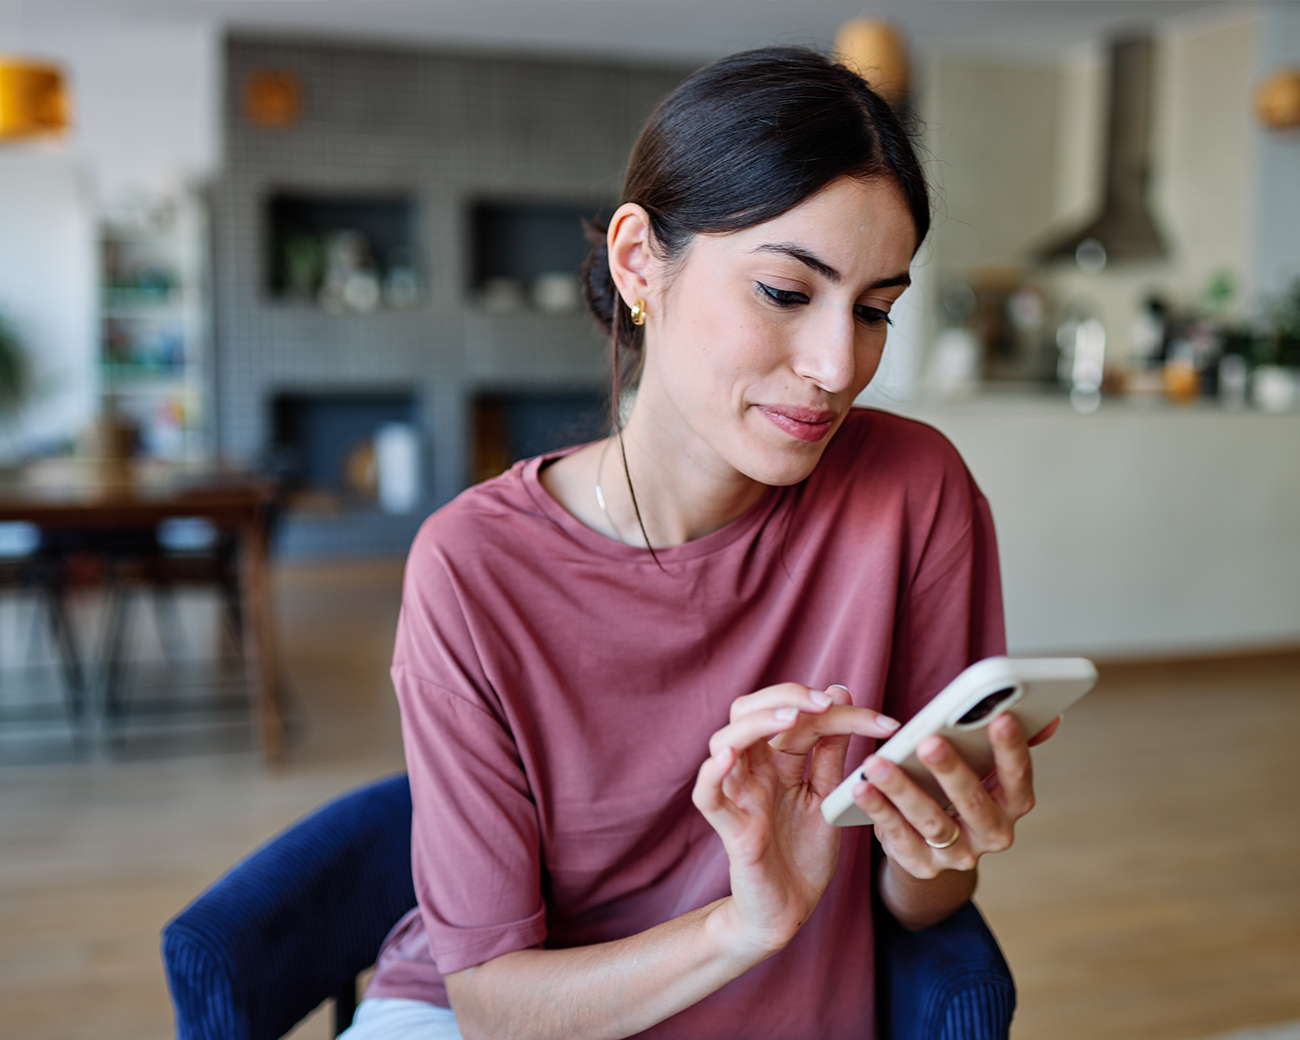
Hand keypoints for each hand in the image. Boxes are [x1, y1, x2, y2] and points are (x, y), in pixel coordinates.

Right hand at [692, 683, 899, 956]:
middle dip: (786, 697)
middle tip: (826, 703)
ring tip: (791, 718)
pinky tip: (730, 758)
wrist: (790, 911)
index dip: (836, 709)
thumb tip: (840, 693)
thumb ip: (830, 751)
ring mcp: (739, 796)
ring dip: (757, 723)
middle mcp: (753, 770)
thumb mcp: (827, 795)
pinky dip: (712, 773)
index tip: (881, 720)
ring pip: (724, 741)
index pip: (796, 715)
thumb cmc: (803, 853)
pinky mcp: (731, 828)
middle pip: (749, 711)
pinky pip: (707, 795)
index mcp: (777, 760)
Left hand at [852, 713, 1056, 880]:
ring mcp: (958, 855)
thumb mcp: (987, 768)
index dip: (1012, 749)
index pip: (1018, 777)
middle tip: (929, 742)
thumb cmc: (961, 788)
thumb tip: (1050, 715)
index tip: (1002, 718)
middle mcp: (992, 834)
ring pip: (931, 822)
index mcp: (1013, 804)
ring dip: (903, 790)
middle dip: (952, 771)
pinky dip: (879, 811)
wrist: (936, 847)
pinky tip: (861, 788)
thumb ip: (1013, 741)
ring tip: (876, 762)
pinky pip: (898, 838)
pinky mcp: (922, 866)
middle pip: (973, 802)